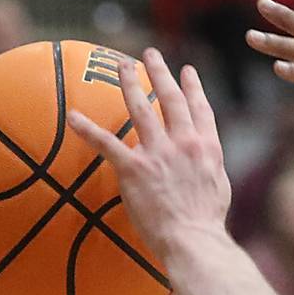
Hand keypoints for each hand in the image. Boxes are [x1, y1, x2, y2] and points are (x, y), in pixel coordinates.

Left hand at [68, 49, 231, 263]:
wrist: (194, 241)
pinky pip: (106, 143)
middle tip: (149, 53)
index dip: (192, 87)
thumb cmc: (208, 223)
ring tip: (120, 65)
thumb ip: (210, 167)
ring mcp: (158, 153)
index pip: (200, 109)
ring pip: (140, 108)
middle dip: (159, 72)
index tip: (186, 71)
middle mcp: (183, 143)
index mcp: (207, 148)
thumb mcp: (220, 188)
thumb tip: (205, 162)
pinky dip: (87, 128)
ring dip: (129, 82)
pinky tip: (73, 116)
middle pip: (170, 99)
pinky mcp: (134, 168)